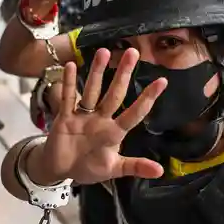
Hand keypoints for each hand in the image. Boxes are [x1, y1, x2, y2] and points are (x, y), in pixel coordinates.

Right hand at [32, 47, 166, 184]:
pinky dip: (69, 83)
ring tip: (104, 51)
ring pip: (92, 91)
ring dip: (97, 72)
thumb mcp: (113, 169)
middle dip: (123, 74)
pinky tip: (71, 65)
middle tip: (132, 52)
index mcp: (114, 132)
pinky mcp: (65, 117)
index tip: (162, 82)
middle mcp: (101, 119)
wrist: (60, 170)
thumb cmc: (89, 168)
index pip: (134, 113)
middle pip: (114, 94)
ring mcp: (83, 116)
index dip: (147, 99)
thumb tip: (160, 172)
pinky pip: (67, 98)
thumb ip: (135, 167)